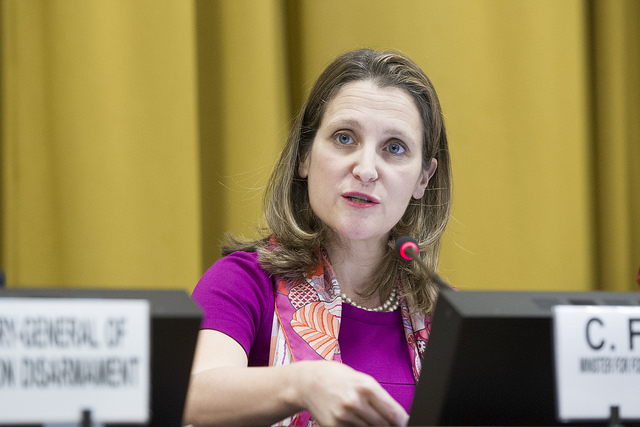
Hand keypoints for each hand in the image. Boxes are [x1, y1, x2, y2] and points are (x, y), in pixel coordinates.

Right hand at [293, 360, 408, 425]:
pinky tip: (354, 419)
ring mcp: (344, 416)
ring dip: (372, 426)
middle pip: (383, 425)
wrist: (308, 381)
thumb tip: (398, 417)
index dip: (403, 422)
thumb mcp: (362, 380)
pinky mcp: (334, 426)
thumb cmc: (338, 377)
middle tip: (386, 422)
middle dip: (388, 426)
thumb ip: (379, 397)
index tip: (405, 424)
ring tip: (365, 416)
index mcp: (366, 387)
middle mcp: (355, 402)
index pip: (393, 414)